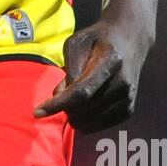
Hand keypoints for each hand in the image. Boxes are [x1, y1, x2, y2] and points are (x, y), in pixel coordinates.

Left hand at [33, 17, 151, 132]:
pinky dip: (86, 121)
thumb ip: (68, 70)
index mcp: (109, 61)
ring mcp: (128, 97)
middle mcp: (123, 82)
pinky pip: (99, 126)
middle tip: (64, 90)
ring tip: (76, 95)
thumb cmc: (97, 40)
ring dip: (74, 114)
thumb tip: (59, 97)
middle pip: (83, 109)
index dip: (58, 104)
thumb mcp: (77, 44)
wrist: (130, 39)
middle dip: (64, 106)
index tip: (37, 112)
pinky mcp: (128, 110)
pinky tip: (84, 105)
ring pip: (90, 121)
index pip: (81, 92)